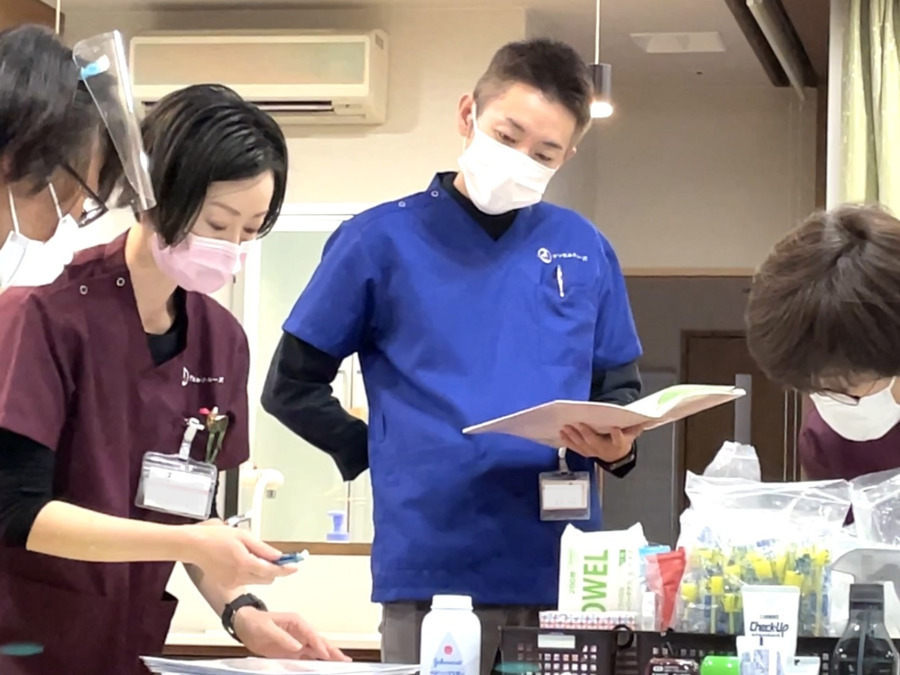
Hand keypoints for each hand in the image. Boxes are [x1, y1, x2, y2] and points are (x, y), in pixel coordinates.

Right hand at [183, 520, 295, 587]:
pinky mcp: (227, 584)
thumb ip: (262, 548)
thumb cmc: (215, 537)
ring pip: (257, 580)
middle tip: (274, 557)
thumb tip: (277, 555)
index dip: (286, 569)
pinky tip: (240, 560)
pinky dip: (249, 572)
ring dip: (261, 571)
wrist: (195, 546)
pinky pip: (246, 580)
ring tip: (251, 554)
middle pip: (267, 579)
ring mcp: (233, 582)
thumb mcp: (243, 536)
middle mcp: (239, 576)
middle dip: (273, 569)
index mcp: (244, 563)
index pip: (272, 571)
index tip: (294, 566)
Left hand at [234, 607, 350, 660]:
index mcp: (296, 622)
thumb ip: (282, 637)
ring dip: (327, 657)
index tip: (326, 654)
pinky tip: (322, 667)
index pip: (311, 634)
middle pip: (319, 641)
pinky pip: (306, 657)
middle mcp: (300, 632)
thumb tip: (297, 647)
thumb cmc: (255, 622)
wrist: (244, 625)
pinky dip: (315, 662)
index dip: (319, 645)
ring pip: (316, 650)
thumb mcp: (267, 628)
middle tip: (345, 660)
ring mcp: (297, 642)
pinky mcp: (291, 651)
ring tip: (340, 664)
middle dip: (332, 650)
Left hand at [561, 424, 640, 462]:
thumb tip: (648, 416)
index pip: (619, 439)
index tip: (615, 428)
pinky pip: (575, 448)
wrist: (616, 456)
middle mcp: (605, 450)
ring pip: (582, 445)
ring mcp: (593, 452)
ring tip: (566, 427)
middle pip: (595, 442)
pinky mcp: (585, 452)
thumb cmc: (622, 441)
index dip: (617, 434)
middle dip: (586, 433)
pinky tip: (562, 434)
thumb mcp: (632, 433)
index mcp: (619, 444)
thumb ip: (637, 425)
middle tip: (578, 424)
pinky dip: (568, 441)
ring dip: (573, 436)